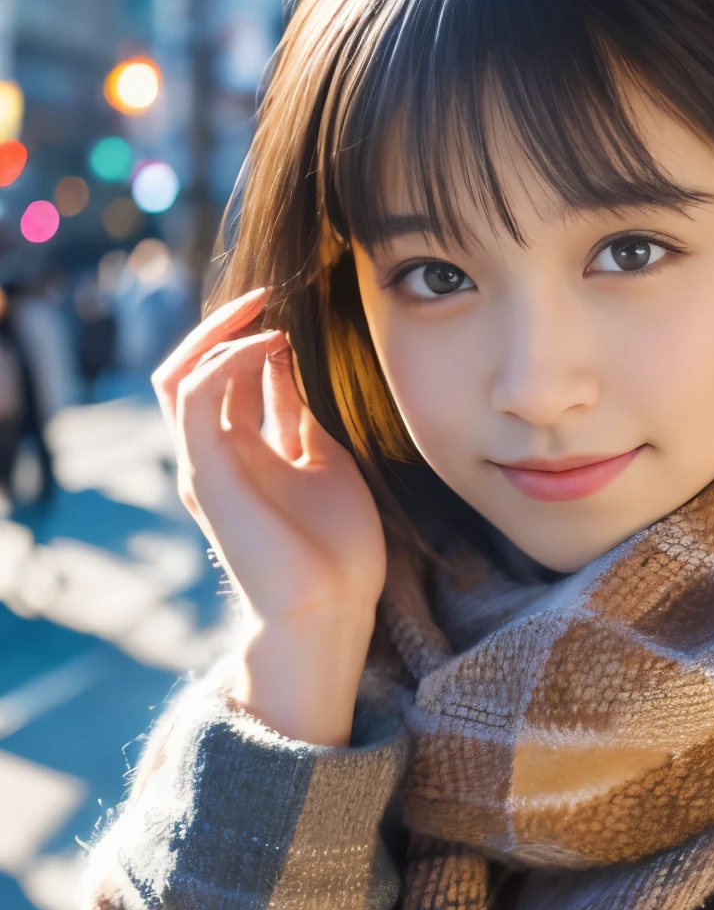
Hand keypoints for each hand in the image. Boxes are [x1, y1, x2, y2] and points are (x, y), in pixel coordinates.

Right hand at [153, 288, 386, 744]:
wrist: (332, 610)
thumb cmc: (339, 549)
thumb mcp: (325, 461)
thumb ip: (299, 416)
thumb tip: (291, 365)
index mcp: (243, 454)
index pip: (227, 379)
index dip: (252, 339)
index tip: (289, 313)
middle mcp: (215, 455)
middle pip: (192, 370)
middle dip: (224, 327)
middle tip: (266, 298)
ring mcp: (205, 463)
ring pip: (178, 376)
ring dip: (217, 334)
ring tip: (262, 311)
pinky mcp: (204, 472)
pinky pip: (195, 397)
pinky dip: (226, 361)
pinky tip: (270, 346)